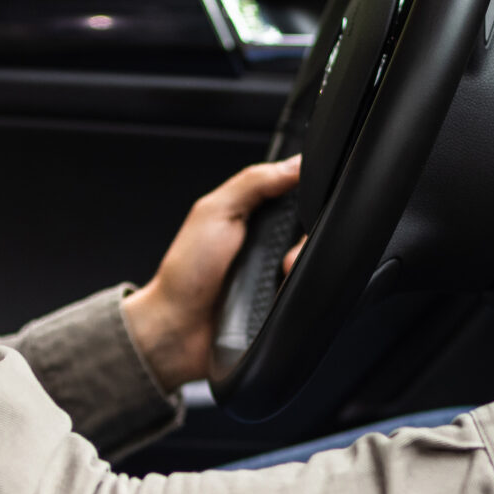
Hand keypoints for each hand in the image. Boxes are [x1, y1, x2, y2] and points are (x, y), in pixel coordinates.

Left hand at [122, 156, 300, 390]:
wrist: (176, 330)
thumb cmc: (185, 272)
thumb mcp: (216, 212)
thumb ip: (254, 182)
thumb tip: (294, 163)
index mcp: (254, 217)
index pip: (298, 197)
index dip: (309, 199)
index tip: (309, 204)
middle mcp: (269, 246)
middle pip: (313, 231)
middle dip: (308, 238)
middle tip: (287, 251)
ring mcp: (278, 277)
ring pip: (317, 263)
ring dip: (304, 266)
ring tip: (283, 273)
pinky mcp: (284, 307)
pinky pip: (310, 296)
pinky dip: (304, 294)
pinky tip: (283, 293)